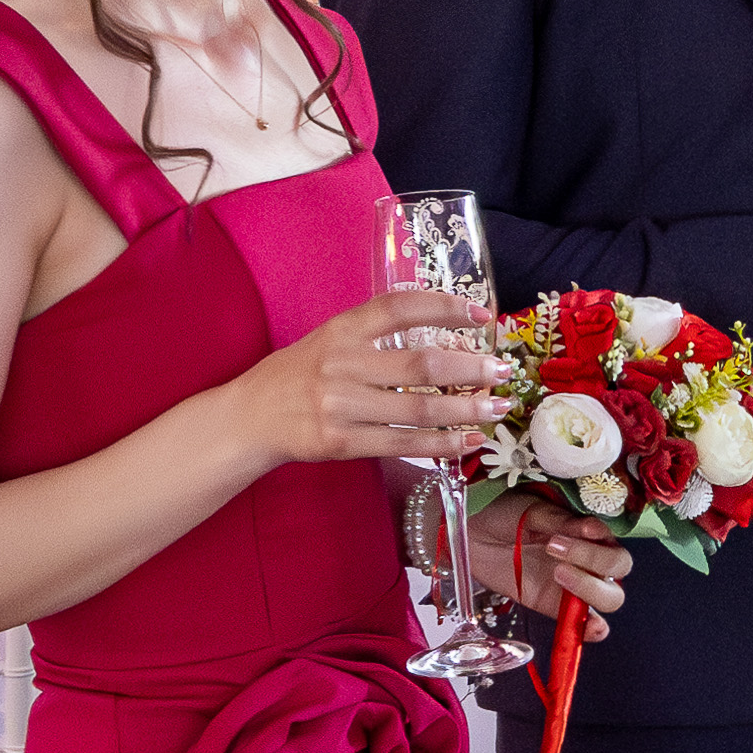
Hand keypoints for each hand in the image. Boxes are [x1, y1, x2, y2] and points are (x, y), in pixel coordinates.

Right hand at [251, 290, 510, 465]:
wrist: (250, 417)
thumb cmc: (298, 375)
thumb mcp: (330, 339)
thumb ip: (375, 335)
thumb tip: (444, 335)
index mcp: (342, 329)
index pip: (400, 307)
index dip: (444, 307)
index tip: (481, 316)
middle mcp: (343, 363)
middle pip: (421, 364)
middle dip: (470, 368)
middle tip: (502, 370)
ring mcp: (342, 406)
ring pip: (419, 409)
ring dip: (466, 410)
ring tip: (497, 409)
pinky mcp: (342, 442)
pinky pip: (403, 444)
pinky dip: (442, 445)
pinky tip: (469, 442)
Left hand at [481, 489, 636, 634]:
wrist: (473, 533)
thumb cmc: (505, 516)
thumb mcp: (532, 511)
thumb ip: (561, 522)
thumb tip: (593, 529)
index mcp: (589, 534)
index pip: (612, 543)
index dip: (598, 545)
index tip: (575, 533)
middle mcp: (589, 560)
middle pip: (618, 571)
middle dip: (596, 562)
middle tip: (556, 553)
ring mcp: (573, 585)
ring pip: (609, 597)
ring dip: (590, 589)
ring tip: (557, 573)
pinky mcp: (553, 606)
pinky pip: (582, 623)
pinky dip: (592, 629)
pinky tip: (591, 626)